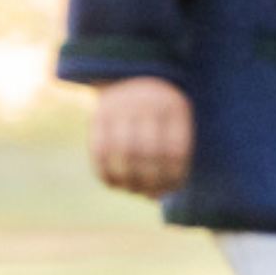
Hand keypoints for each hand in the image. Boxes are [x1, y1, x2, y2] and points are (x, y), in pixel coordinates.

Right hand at [90, 74, 192, 196]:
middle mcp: (146, 104)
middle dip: (149, 181)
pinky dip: (107, 175)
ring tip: (134, 190)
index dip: (173, 177)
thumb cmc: (161, 114)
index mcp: (173, 106)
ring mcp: (120, 108)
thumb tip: (154, 198)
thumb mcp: (177, 123)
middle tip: (150, 193)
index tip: (171, 188)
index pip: (175, 152)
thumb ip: (172, 159)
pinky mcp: (98, 116)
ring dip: (128, 181)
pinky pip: (99, 153)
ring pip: (123, 154)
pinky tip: (116, 184)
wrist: (131, 77)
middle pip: (148, 153)